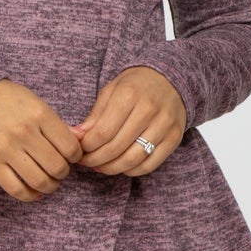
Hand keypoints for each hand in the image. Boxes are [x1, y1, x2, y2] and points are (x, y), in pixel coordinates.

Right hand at [0, 80, 83, 200]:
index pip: (70, 147)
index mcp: (39, 114)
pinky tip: (34, 191)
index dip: (76, 156)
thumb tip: (80, 142)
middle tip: (59, 169)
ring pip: (40, 181)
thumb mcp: (36, 103)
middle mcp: (24, 132)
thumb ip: (57, 124)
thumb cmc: (8, 100)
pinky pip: (16, 190)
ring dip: (50, 186)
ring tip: (49, 181)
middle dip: (63, 172)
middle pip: (57, 167)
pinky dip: (31, 195)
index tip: (71, 156)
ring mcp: (6, 149)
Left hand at [69, 66, 186, 176]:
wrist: (171, 80)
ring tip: (101, 166)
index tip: (80, 149)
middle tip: (86, 161)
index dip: (87, 146)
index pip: (102, 132)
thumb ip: (94, 115)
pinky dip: (132, 171)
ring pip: (132, 159)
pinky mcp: (174, 138)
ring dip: (111, 168)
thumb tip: (75, 137)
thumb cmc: (135, 86)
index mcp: (129, 95)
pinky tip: (121, 166)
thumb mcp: (111, 90)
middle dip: (95, 160)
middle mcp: (149, 110)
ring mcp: (164, 125)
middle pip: (115, 148)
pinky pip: (149, 164)